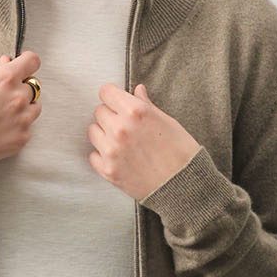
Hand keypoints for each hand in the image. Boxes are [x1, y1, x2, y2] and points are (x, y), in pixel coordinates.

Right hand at [0, 51, 43, 164]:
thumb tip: (6, 63)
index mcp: (4, 78)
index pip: (32, 61)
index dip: (27, 62)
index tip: (24, 65)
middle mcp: (17, 97)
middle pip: (33, 86)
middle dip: (21, 88)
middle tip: (5, 95)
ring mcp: (22, 119)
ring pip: (35, 107)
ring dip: (24, 107)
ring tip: (4, 114)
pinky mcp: (21, 138)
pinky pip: (28, 128)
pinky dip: (18, 127)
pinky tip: (1, 129)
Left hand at [86, 82, 201, 201]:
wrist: (183, 186)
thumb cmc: (181, 153)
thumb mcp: (167, 121)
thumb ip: (146, 105)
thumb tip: (137, 90)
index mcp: (135, 111)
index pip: (106, 92)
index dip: (112, 96)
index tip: (116, 101)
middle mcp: (120, 129)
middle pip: (99, 111)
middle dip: (110, 115)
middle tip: (124, 125)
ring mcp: (112, 151)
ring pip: (93, 131)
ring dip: (104, 133)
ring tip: (121, 141)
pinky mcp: (108, 170)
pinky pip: (93, 155)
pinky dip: (102, 155)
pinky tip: (118, 156)